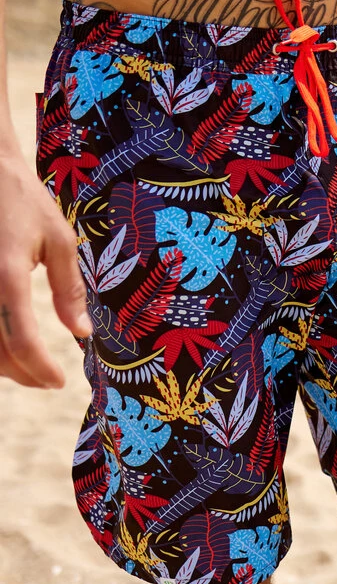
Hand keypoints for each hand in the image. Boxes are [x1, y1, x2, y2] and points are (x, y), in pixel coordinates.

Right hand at [0, 155, 91, 387]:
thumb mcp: (60, 240)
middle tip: (48, 381)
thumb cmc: (25, 202)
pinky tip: (8, 345)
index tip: (59, 382)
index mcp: (7, 276)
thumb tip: (82, 332)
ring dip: (3, 365)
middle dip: (23, 374)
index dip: (41, 369)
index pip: (22, 341)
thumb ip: (70, 289)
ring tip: (30, 369)